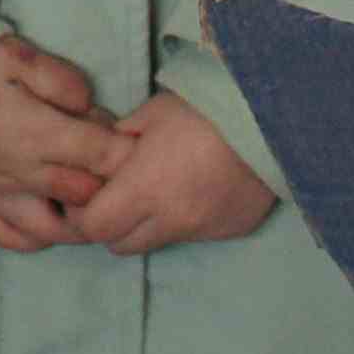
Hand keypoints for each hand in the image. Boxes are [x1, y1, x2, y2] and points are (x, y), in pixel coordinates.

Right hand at [0, 36, 122, 252]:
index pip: (101, 155)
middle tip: (114, 169)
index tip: (134, 142)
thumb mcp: (18, 54)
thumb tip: (90, 106)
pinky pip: (11, 239)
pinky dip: (35, 238)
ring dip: (78, 221)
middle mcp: (20, 174)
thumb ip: (62, 80)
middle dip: (109, 186)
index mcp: (34, 134)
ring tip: (86, 201)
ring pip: (52, 231)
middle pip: (85, 197)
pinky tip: (46, 218)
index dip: (126, 152)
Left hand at [64, 92, 273, 254]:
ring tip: (159, 189)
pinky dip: (184, 221)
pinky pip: (193, 236)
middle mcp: (172, 219)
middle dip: (111, 224)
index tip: (88, 193)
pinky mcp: (230, 230)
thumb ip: (118, 141)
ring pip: (156, 242)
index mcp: (145, 188)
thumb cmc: (202, 108)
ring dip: (147, 225)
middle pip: (120, 245)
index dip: (84, 213)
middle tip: (117, 194)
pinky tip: (194, 190)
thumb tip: (100, 158)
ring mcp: (204, 230)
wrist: (270, 118)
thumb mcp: (150, 114)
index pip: (95, 227)